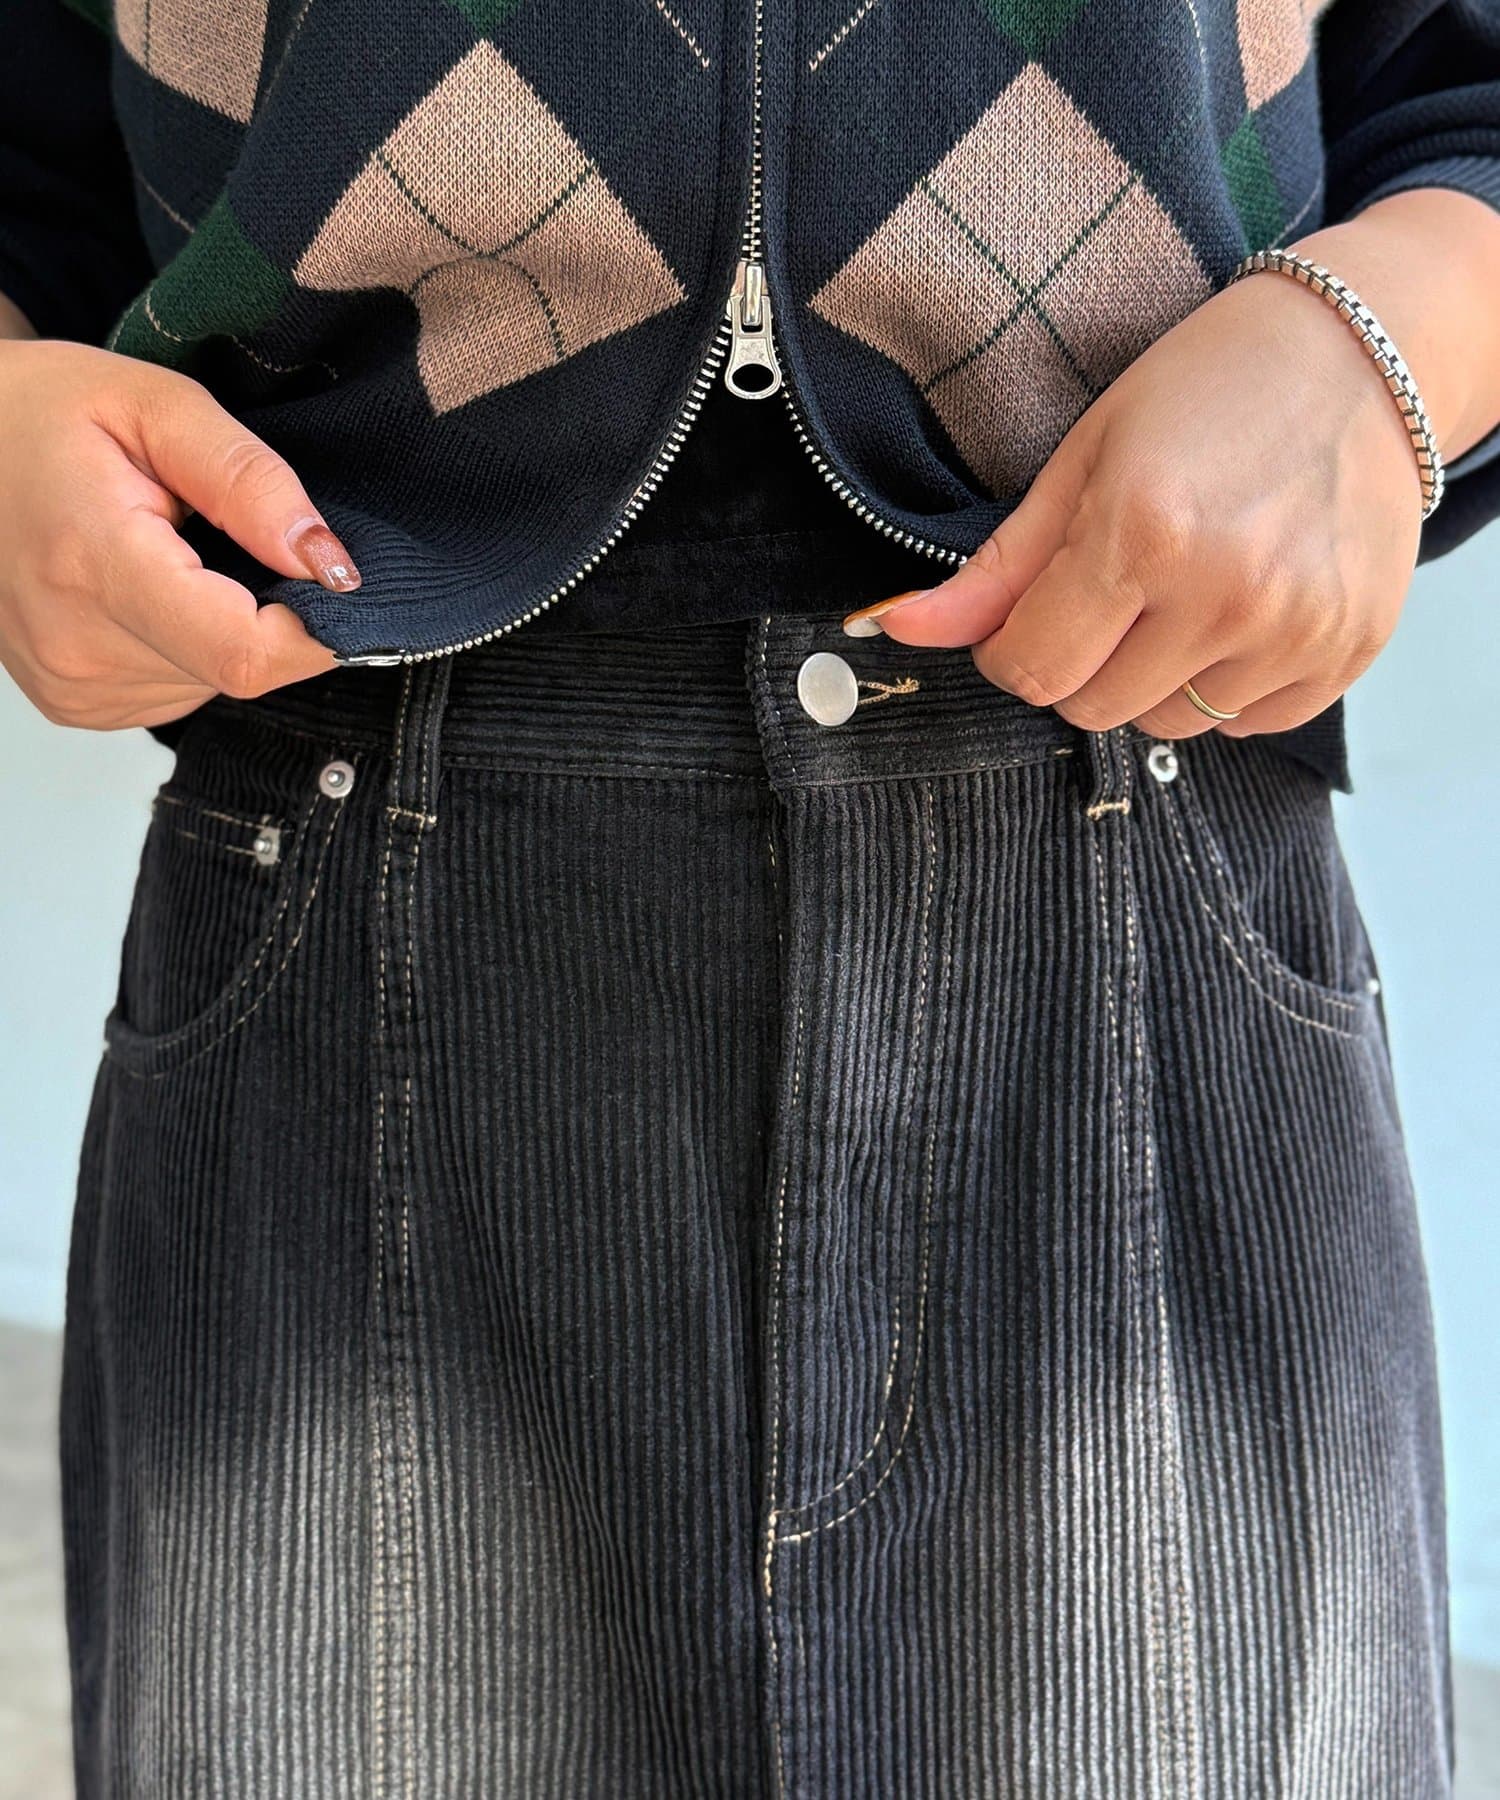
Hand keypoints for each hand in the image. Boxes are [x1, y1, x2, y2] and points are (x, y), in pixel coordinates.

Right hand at [0, 337, 355, 731]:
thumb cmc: (42, 414)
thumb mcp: (156, 406)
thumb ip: (249, 481)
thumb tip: (327, 562)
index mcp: (95, 565)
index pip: (245, 653)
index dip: (314, 628)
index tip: (328, 580)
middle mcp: (76, 645)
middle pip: (239, 669)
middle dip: (265, 611)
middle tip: (220, 537)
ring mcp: (72, 685)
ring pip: (215, 684)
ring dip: (223, 626)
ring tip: (173, 557)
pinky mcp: (75, 703)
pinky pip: (180, 690)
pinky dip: (189, 645)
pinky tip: (150, 591)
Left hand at [841, 192, 1499, 741]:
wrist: (1362, 352)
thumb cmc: (1209, 388)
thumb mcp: (1084, 459)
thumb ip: (996, 568)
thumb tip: (896, 628)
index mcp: (1143, 534)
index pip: (1033, 670)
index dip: (1012, 651)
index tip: (1027, 616)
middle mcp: (1226, 592)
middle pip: (1094, 710)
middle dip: (1081, 664)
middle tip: (1113, 590)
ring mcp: (1296, 628)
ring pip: (1169, 727)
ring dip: (1154, 679)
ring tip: (1184, 591)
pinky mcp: (1347, 650)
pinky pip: (1247, 724)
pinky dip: (1227, 686)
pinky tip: (1242, 608)